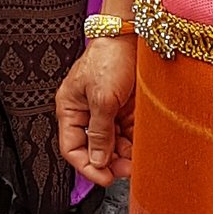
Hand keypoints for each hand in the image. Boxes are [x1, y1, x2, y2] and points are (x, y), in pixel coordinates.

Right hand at [56, 36, 136, 184]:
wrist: (133, 35)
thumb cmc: (109, 58)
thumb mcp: (102, 98)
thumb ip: (99, 132)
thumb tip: (97, 160)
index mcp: (70, 108)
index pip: (72, 148)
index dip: (87, 166)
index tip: (105, 177)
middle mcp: (87, 112)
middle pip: (94, 148)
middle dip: (108, 162)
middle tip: (125, 171)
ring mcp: (106, 111)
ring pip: (113, 144)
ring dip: (123, 155)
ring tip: (135, 161)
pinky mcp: (124, 108)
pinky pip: (127, 134)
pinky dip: (134, 143)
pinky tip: (141, 149)